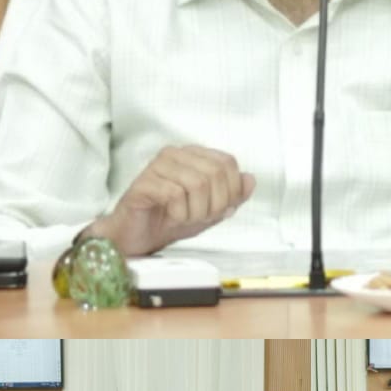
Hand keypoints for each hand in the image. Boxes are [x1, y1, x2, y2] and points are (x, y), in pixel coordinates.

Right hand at [88, 146, 254, 256]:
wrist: (140, 238)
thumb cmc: (172, 219)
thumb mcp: (211, 211)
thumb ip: (233, 196)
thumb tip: (250, 179)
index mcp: (194, 155)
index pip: (228, 163)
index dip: (231, 192)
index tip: (219, 210)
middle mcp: (176, 153)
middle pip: (215, 173)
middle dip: (214, 204)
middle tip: (200, 218)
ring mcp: (158, 165)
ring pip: (197, 183)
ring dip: (196, 211)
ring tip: (183, 218)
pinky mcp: (144, 182)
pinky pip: (174, 194)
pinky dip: (179, 214)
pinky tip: (170, 217)